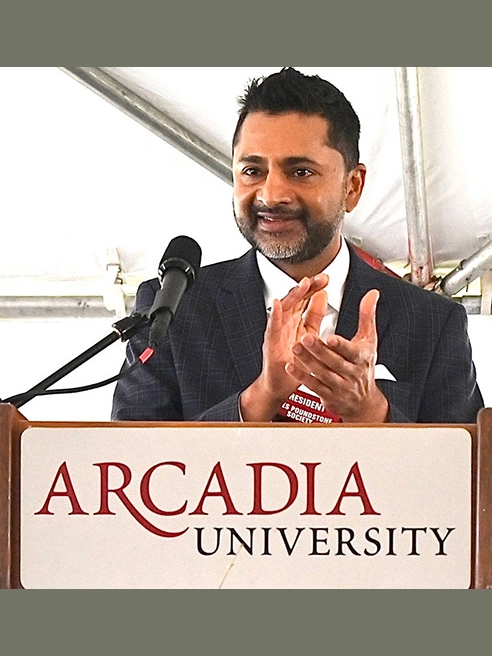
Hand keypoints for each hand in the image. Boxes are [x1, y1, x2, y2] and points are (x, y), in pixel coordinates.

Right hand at [239, 273, 328, 420]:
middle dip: (306, 287)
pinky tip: (278, 305)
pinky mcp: (270, 343)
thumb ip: (314, 315)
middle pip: (295, 300)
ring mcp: (276, 332)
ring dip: (292, 296)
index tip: (326, 279)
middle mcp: (285, 323)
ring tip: (303, 285)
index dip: (314, 288)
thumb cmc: (292, 362)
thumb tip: (323, 295)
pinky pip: (272, 327)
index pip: (305, 299)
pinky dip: (274, 315)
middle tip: (317, 278)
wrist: (280, 385)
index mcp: (295, 320)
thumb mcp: (309, 335)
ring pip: (284, 309)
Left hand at [286, 289, 388, 422]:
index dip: (341, 345)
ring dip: (308, 361)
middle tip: (305, 338)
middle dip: (320, 351)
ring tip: (295, 347)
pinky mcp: (328, 395)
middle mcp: (351, 373)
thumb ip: (367, 316)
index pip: (352, 351)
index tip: (331, 338)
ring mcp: (340, 386)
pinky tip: (290, 366)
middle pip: (334, 362)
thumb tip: (372, 293)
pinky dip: (302, 376)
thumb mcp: (369, 340)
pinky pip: (314, 386)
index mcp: (362, 357)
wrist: (364, 401)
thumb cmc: (364, 365)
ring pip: (322, 374)